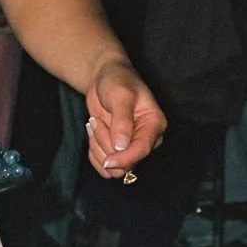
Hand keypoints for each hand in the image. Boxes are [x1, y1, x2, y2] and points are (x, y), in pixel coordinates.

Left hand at [83, 61, 168, 178]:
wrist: (104, 79)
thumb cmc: (118, 81)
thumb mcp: (121, 95)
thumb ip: (122, 121)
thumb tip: (121, 146)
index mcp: (154, 125)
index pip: (142, 150)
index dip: (125, 159)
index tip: (108, 161)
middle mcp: (145, 139)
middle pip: (126, 163)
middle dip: (105, 145)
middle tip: (95, 121)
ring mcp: (130, 147)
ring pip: (112, 167)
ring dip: (97, 146)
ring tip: (94, 122)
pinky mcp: (116, 151)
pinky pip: (102, 166)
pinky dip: (93, 152)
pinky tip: (93, 131)